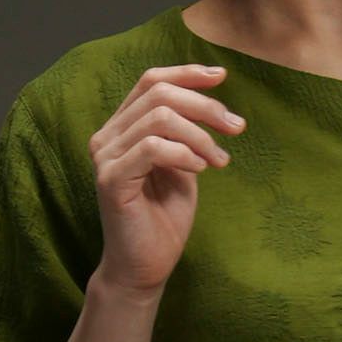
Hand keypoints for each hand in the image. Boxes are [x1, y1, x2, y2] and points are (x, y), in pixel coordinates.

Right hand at [87, 62, 246, 294]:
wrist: (145, 268)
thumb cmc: (164, 220)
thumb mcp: (183, 166)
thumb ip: (186, 134)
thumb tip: (209, 98)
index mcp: (122, 129)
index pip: (150, 81)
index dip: (187, 73)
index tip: (222, 76)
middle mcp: (107, 137)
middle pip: (159, 94)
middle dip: (205, 106)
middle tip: (236, 128)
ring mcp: (106, 157)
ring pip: (159, 117)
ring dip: (200, 135)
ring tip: (219, 160)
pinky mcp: (111, 180)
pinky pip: (153, 148)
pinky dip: (184, 153)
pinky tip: (200, 170)